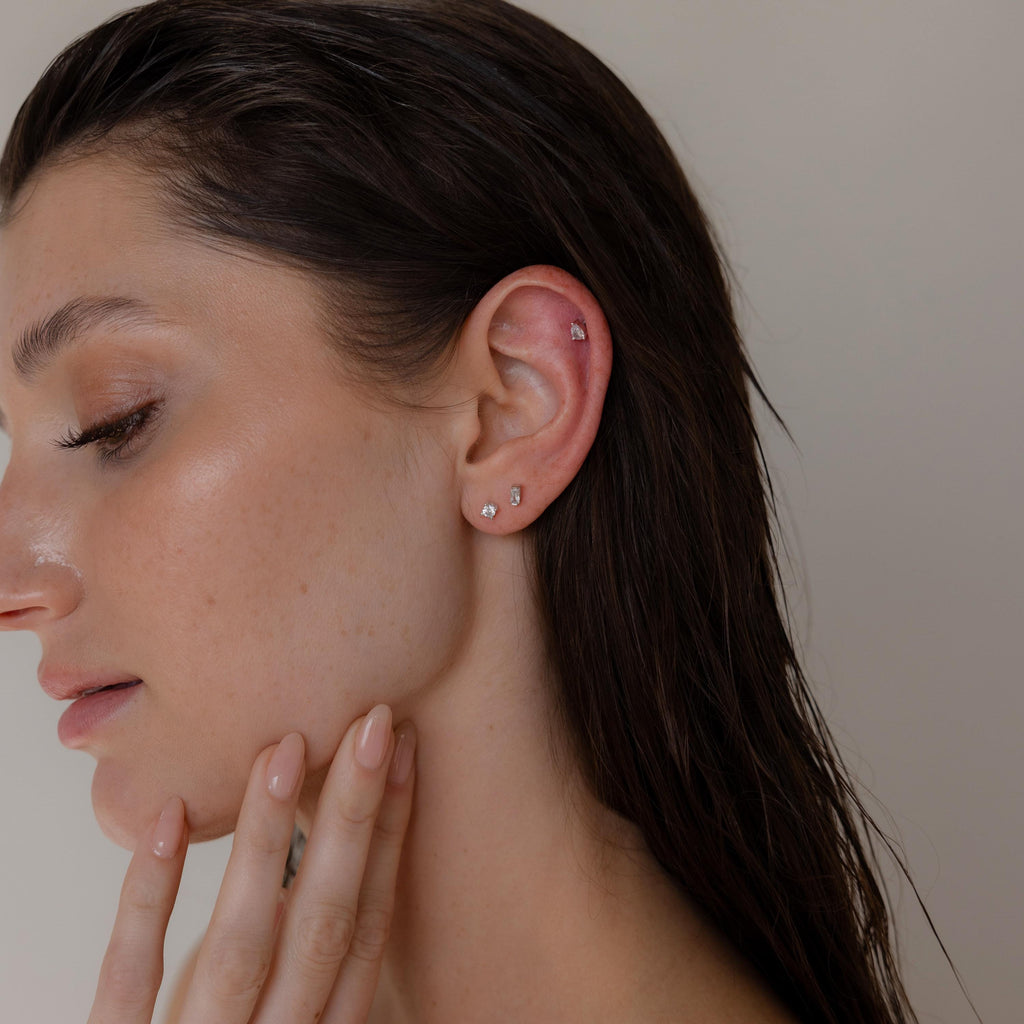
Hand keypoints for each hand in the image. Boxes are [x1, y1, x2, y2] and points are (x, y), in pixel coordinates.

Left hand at [87, 704, 415, 1023]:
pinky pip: (129, 978)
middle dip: (352, 817)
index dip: (389, 838)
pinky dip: (149, 896)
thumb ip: (307, 974)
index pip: (365, 926)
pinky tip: (171, 819)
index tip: (401, 755)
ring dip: (266, 840)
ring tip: (282, 749)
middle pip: (324, 922)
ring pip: (242, 940)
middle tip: (369, 723)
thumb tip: (332, 872)